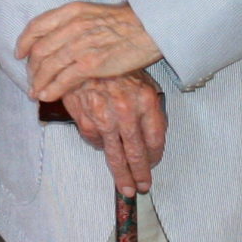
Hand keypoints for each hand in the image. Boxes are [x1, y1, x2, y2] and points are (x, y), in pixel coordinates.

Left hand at [17, 1, 161, 101]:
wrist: (150, 27)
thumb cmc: (126, 22)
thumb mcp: (93, 12)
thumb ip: (73, 23)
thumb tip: (59, 37)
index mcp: (71, 11)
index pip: (37, 26)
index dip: (24, 42)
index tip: (20, 53)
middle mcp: (72, 27)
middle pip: (39, 50)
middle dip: (31, 68)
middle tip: (31, 79)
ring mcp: (80, 46)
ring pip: (48, 67)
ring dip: (38, 82)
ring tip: (35, 93)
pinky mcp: (91, 64)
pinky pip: (63, 80)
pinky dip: (51, 89)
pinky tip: (46, 96)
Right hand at [61, 73, 166, 196]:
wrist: (86, 54)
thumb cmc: (116, 68)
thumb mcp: (142, 82)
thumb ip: (150, 110)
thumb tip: (153, 138)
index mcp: (146, 100)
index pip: (155, 139)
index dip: (155, 157)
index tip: (154, 164)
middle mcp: (126, 111)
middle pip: (136, 153)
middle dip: (140, 173)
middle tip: (142, 186)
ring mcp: (104, 117)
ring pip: (114, 154)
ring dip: (121, 174)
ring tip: (125, 187)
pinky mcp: (85, 119)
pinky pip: (95, 141)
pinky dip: (99, 146)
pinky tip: (104, 148)